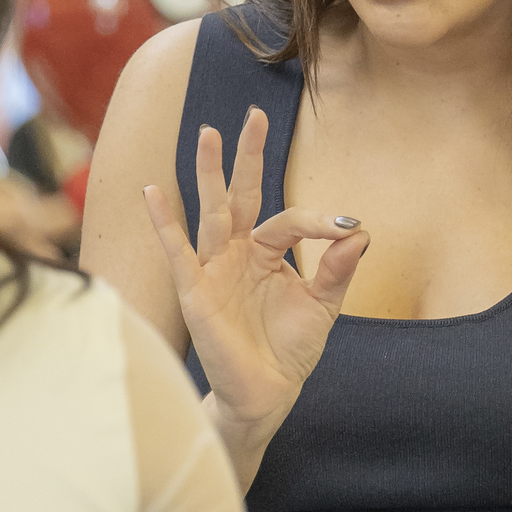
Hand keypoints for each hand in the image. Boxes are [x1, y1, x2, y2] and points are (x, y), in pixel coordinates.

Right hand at [142, 110, 368, 481]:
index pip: (289, 220)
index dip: (320, 220)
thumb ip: (338, 269)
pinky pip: (178, 252)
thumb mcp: (324, 307)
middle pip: (241, 195)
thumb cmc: (289, 350)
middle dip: (247, 156)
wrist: (266, 396)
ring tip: (209, 133)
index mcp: (266, 253)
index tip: (347, 227)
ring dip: (210, 173)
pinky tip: (153, 192)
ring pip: (211, 212)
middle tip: (254, 115)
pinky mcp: (196, 292)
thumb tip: (359, 231)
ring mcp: (213, 270)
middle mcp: (236, 254)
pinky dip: (164, 223)